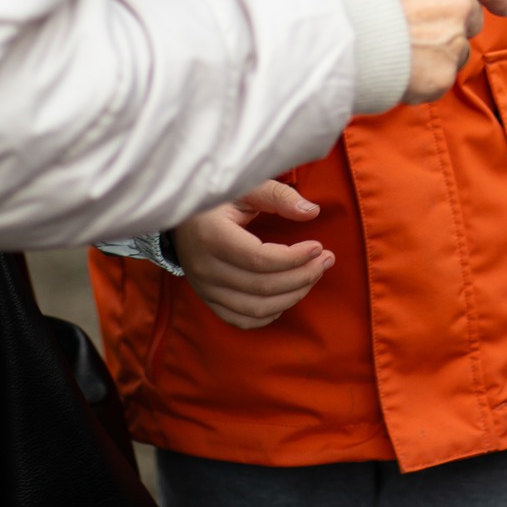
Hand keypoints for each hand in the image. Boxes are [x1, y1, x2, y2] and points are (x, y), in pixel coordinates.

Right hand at [173, 180, 332, 329]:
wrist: (179, 217)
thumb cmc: (217, 197)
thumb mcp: (245, 186)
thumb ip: (278, 196)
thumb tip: (312, 212)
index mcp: (211, 237)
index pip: (259, 259)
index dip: (294, 258)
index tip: (318, 246)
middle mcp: (204, 268)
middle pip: (262, 287)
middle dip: (303, 276)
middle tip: (327, 260)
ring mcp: (204, 288)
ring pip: (256, 309)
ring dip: (293, 295)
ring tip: (314, 275)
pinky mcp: (208, 300)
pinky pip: (242, 319)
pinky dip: (271, 313)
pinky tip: (289, 294)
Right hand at [359, 0, 506, 103]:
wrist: (329, 27)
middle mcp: (457, 3)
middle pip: (471, 19)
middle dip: (451, 26)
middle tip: (415, 30)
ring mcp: (451, 42)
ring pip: (454, 53)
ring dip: (433, 54)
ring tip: (393, 50)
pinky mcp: (439, 77)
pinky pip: (436, 81)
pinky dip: (418, 80)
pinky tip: (391, 68)